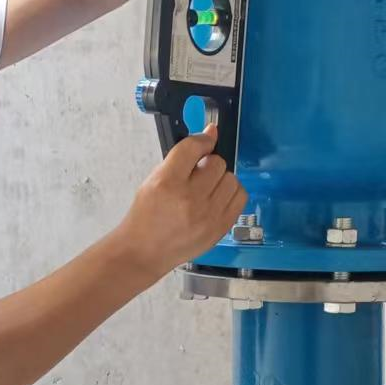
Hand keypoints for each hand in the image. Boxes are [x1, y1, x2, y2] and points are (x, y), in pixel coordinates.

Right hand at [112, 129, 247, 279]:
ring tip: (207, 188)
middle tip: (198, 174)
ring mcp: (208, 215)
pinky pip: (240, 197)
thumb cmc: (147, 214)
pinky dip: (230, 193)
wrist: (145, 250)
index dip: (202, 140)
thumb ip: (181, 157)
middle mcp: (189, 198)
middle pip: (217, 162)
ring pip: (231, 179)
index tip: (206, 140)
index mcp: (167, 182)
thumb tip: (210, 134)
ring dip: (220, 179)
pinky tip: (217, 198)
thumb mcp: (153, 179)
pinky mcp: (220, 228)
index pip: (193, 148)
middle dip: (209, 164)